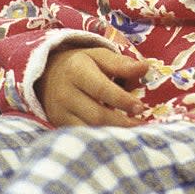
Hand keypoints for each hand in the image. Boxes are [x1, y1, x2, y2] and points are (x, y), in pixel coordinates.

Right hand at [35, 46, 149, 126]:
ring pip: (89, 129)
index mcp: (76, 70)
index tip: (140, 107)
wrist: (48, 74)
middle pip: (96, 114)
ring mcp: (60, 112)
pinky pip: (81, 136)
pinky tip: (115, 136)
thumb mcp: (99, 55)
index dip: (122, 100)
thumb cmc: (82, 64)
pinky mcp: (59, 126)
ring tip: (132, 131)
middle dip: (120, 121)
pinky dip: (100, 138)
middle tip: (140, 123)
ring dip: (113, 132)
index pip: (102, 89)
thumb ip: (121, 63)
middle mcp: (65, 93)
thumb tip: (145, 67)